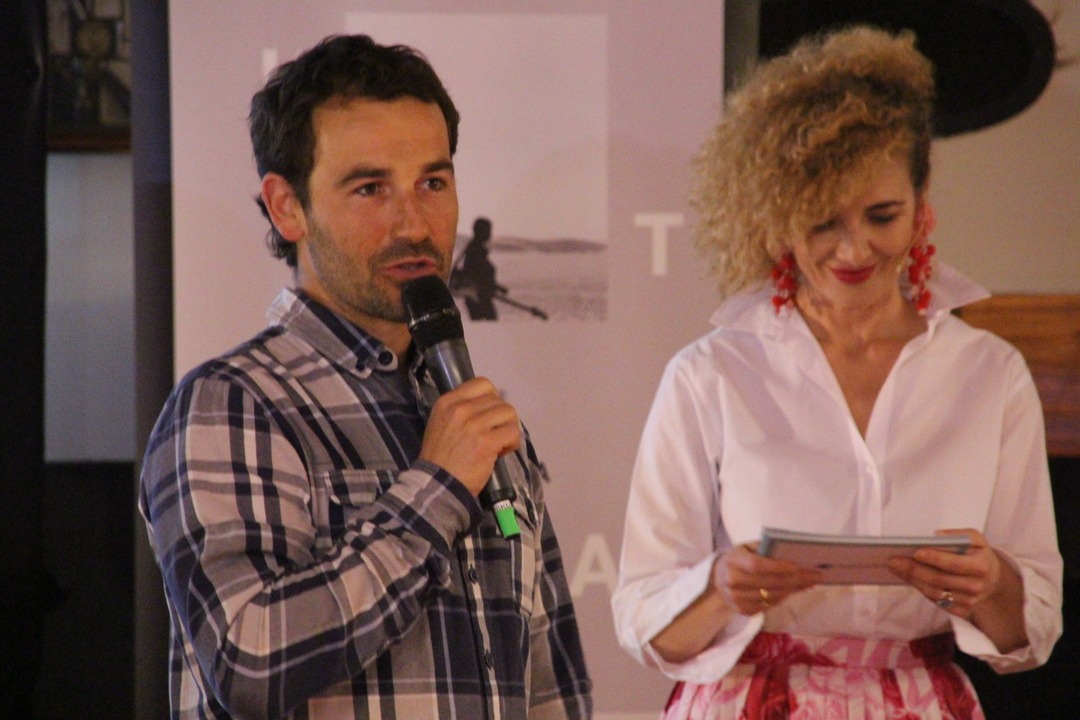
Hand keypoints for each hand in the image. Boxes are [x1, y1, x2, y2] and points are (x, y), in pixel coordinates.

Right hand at [419, 377, 520, 495]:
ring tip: (500, 442)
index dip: (492, 398)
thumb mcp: (441, 423)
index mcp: (447, 402)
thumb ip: (460, 410)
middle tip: (494, 434)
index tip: (488, 415)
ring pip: (509, 412)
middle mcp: (460, 409)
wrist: (437, 485)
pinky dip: (512, 443)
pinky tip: (502, 452)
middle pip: (498, 399)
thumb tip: (488, 405)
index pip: (482, 384)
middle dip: (501, 417)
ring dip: (509, 428)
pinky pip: (513, 432)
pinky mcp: (487, 442)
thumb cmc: (440, 458)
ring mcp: (474, 425)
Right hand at [714, 543, 820, 614]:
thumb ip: (765, 549)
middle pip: (769, 582)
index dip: (778, 566)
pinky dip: (784, 598)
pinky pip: (769, 605)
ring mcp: (736, 599)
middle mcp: (732, 581)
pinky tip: (795, 590)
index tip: (798, 565)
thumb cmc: (740, 559)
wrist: (720, 579)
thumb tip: (793, 554)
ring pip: (772, 596)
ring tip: (810, 582)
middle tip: (815, 575)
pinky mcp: (742, 610)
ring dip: (794, 590)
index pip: (757, 565)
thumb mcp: (747, 547)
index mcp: (732, 560)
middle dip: (795, 579)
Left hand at [888, 529, 1006, 619]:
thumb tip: (936, 535)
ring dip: (912, 580)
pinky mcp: (962, 611)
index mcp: (981, 566)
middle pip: (939, 579)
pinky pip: (936, 601)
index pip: (954, 564)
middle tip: (893, 560)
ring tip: (894, 567)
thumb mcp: (975, 538)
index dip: (935, 558)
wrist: (991, 579)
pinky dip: (920, 589)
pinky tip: (907, 578)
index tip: (916, 551)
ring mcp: (970, 601)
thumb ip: (958, 534)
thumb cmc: (978, 554)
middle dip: (913, 569)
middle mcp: (977, 586)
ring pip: (934, 592)